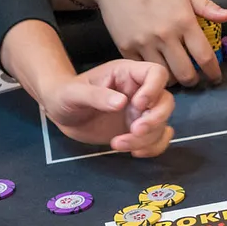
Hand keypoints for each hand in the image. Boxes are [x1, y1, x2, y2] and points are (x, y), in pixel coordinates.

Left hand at [35, 60, 175, 156]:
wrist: (61, 113)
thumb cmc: (65, 95)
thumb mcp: (74, 93)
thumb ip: (96, 96)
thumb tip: (121, 103)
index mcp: (127, 74)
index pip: (156, 73)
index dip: (154, 89)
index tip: (136, 105)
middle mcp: (139, 92)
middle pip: (166, 101)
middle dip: (154, 119)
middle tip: (134, 130)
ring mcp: (140, 113)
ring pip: (161, 124)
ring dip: (147, 138)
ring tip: (117, 144)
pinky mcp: (138, 131)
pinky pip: (158, 139)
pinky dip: (153, 148)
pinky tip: (134, 152)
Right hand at [90, 0, 226, 86]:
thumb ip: (207, 6)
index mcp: (183, 21)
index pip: (204, 56)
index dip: (213, 72)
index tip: (216, 77)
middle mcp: (165, 35)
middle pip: (185, 74)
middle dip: (193, 80)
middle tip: (194, 77)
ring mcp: (144, 43)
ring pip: (164, 76)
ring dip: (173, 78)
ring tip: (175, 72)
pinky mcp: (126, 48)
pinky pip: (143, 69)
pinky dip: (152, 72)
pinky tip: (157, 65)